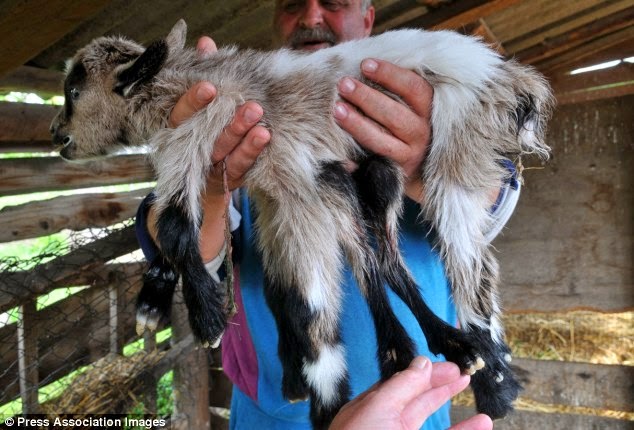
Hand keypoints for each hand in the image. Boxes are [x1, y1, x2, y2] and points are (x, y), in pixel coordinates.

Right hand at [169, 37, 270, 196]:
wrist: (206, 176)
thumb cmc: (205, 126)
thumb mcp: (202, 100)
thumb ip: (203, 72)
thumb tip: (206, 43)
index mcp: (179, 127)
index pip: (181, 114)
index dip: (193, 101)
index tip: (209, 87)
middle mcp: (191, 149)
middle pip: (207, 136)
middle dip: (229, 122)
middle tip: (251, 106)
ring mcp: (211, 165)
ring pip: (226, 151)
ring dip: (243, 135)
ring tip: (261, 120)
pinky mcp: (229, 177)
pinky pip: (241, 165)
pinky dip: (252, 151)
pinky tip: (265, 136)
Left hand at [330, 357, 492, 429]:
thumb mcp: (378, 409)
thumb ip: (401, 386)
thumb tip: (423, 362)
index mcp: (371, 410)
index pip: (401, 384)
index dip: (425, 373)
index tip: (450, 366)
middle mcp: (388, 426)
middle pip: (418, 402)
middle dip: (441, 387)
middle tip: (465, 374)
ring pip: (434, 426)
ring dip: (457, 415)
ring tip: (479, 403)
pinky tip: (482, 423)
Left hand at [334, 59, 432, 201]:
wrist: (421, 167)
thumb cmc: (406, 124)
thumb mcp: (410, 104)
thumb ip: (395, 86)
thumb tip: (365, 64)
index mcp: (428, 110)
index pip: (413, 88)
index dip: (389, 74)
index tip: (365, 64)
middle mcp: (422, 133)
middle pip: (394, 114)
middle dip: (366, 97)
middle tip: (344, 84)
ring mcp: (410, 155)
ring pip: (381, 139)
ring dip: (357, 123)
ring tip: (337, 108)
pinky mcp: (397, 172)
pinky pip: (373, 163)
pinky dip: (355, 159)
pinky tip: (339, 150)